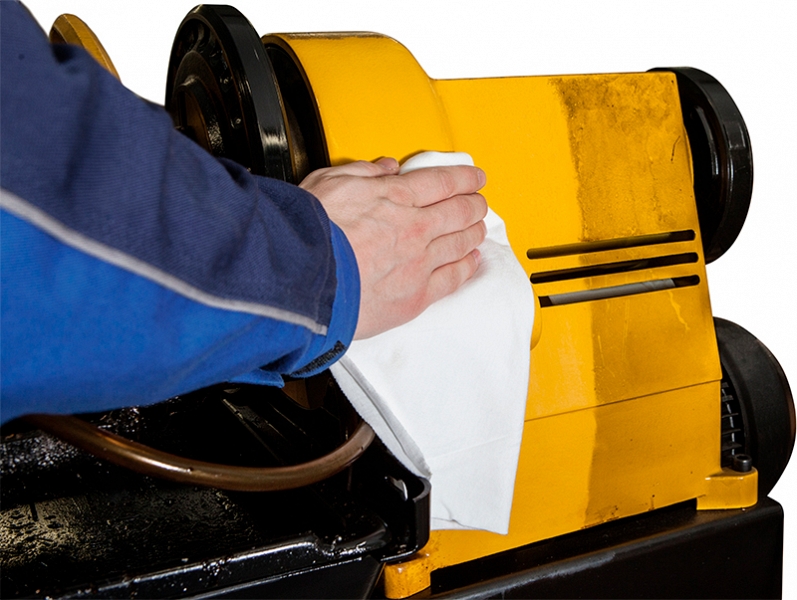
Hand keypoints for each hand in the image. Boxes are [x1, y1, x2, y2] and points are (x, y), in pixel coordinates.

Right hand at [300, 158, 486, 339]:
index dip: (465, 177)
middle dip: (474, 204)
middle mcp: (414, 227)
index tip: (475, 177)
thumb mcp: (328, 183)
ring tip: (478, 229)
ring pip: (461, 242)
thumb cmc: (308, 234)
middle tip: (479, 202)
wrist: (303, 281)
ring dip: (474, 232)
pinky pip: (453, 277)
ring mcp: (419, 263)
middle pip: (460, 211)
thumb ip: (362, 172)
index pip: (443, 182)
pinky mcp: (416, 296)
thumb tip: (385, 167)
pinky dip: (467, 266)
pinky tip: (471, 261)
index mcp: (395, 196)